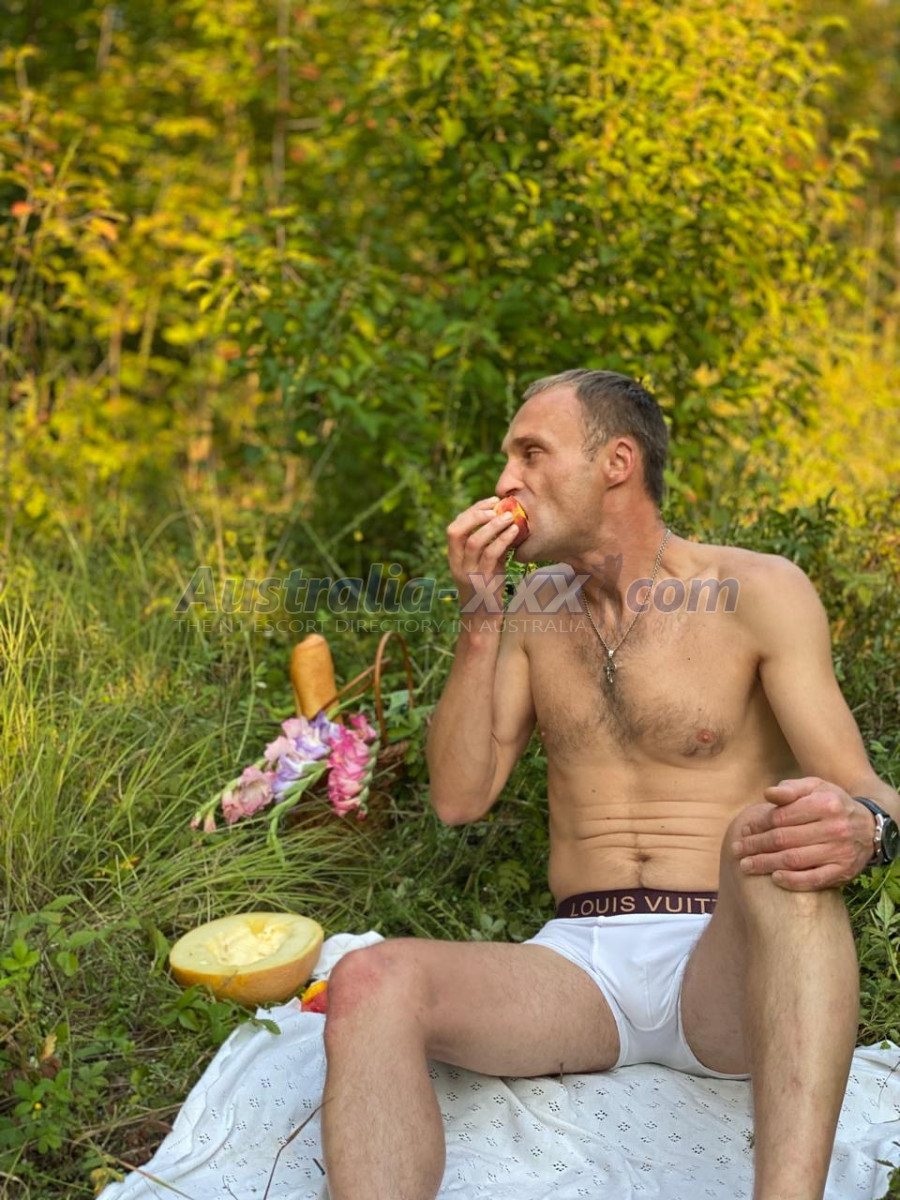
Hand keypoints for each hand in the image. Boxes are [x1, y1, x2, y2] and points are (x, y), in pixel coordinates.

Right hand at [445, 496, 521, 626]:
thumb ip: (491, 547)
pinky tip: (514, 532)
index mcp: (454, 558)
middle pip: (456, 530)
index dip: (471, 511)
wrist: (483, 623)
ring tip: (509, 516)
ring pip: (474, 542)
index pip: (454, 527)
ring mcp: (467, 574)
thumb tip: (506, 523)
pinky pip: (491, 556)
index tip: (491, 502)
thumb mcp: (487, 566)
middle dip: (475, 514)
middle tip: (496, 507)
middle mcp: (456, 564)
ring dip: (492, 525)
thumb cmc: (487, 592)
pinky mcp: (481, 583)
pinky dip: (503, 540)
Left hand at [730, 776, 875, 890]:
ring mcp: (839, 852)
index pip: (782, 816)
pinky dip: (793, 881)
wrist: (870, 827)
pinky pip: (814, 879)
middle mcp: (834, 828)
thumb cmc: (832, 804)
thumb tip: (767, 793)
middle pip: (784, 839)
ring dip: (766, 864)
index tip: (744, 829)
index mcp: (824, 804)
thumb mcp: (816, 787)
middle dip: (756, 845)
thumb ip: (791, 788)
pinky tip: (775, 878)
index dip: (759, 824)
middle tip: (737, 849)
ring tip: (746, 865)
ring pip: (795, 860)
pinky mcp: (843, 871)